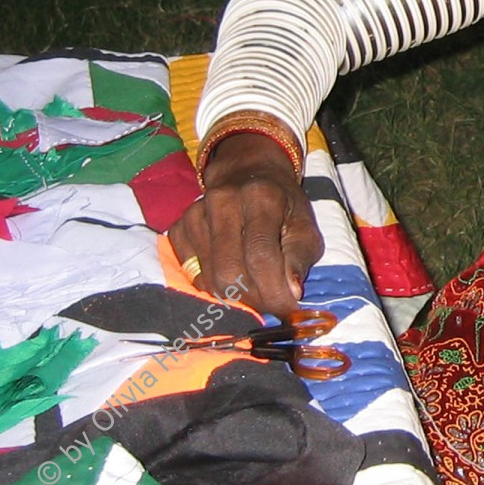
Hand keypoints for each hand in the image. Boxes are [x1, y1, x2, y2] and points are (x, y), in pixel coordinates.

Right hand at [167, 132, 322, 316]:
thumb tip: (291, 293)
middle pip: (229, 272)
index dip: (273, 291)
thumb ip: (300, 258)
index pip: (261, 255)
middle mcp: (223, 201)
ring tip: (254, 290)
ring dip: (234, 297)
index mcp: (261, 197)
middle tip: (270, 304)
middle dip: (253, 299)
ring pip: (208, 278)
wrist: (248, 172)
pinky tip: (230, 275)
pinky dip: (212, 286)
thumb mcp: (305, 225)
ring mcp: (195, 213)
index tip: (287, 311)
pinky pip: (190, 274)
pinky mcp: (178, 226)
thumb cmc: (283, 205)